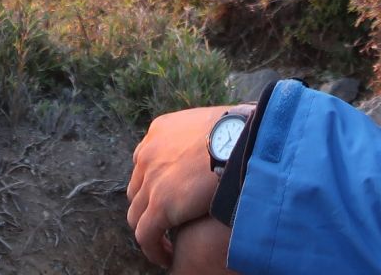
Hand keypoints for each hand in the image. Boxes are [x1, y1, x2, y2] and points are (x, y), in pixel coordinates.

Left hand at [128, 106, 225, 266]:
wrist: (242, 139)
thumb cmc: (240, 131)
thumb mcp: (212, 124)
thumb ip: (203, 136)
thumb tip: (221, 145)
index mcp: (160, 131)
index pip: (147, 162)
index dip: (156, 183)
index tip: (171, 196)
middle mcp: (149, 154)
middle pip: (138, 189)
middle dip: (150, 206)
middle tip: (168, 221)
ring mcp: (152, 179)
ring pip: (137, 214)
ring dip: (150, 229)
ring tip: (166, 243)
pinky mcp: (161, 204)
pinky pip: (146, 235)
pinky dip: (153, 249)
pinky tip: (166, 256)